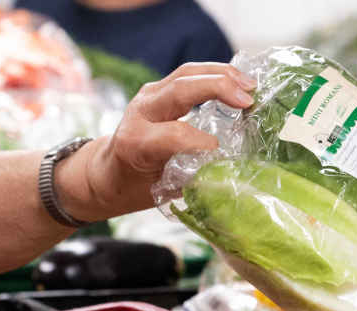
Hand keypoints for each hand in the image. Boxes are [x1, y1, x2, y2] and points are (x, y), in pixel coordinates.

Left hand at [59, 62, 256, 221]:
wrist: (107, 171)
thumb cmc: (135, 186)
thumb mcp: (160, 191)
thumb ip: (190, 179)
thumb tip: (226, 173)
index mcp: (136, 143)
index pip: (174, 135)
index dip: (202, 141)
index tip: (221, 151)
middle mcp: (140, 113)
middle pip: (179, 90)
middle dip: (217, 89)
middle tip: (249, 99)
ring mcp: (148, 96)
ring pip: (186, 73)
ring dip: (221, 74)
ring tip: (249, 84)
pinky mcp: (157, 89)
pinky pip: (188, 74)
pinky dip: (215, 74)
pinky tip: (238, 81)